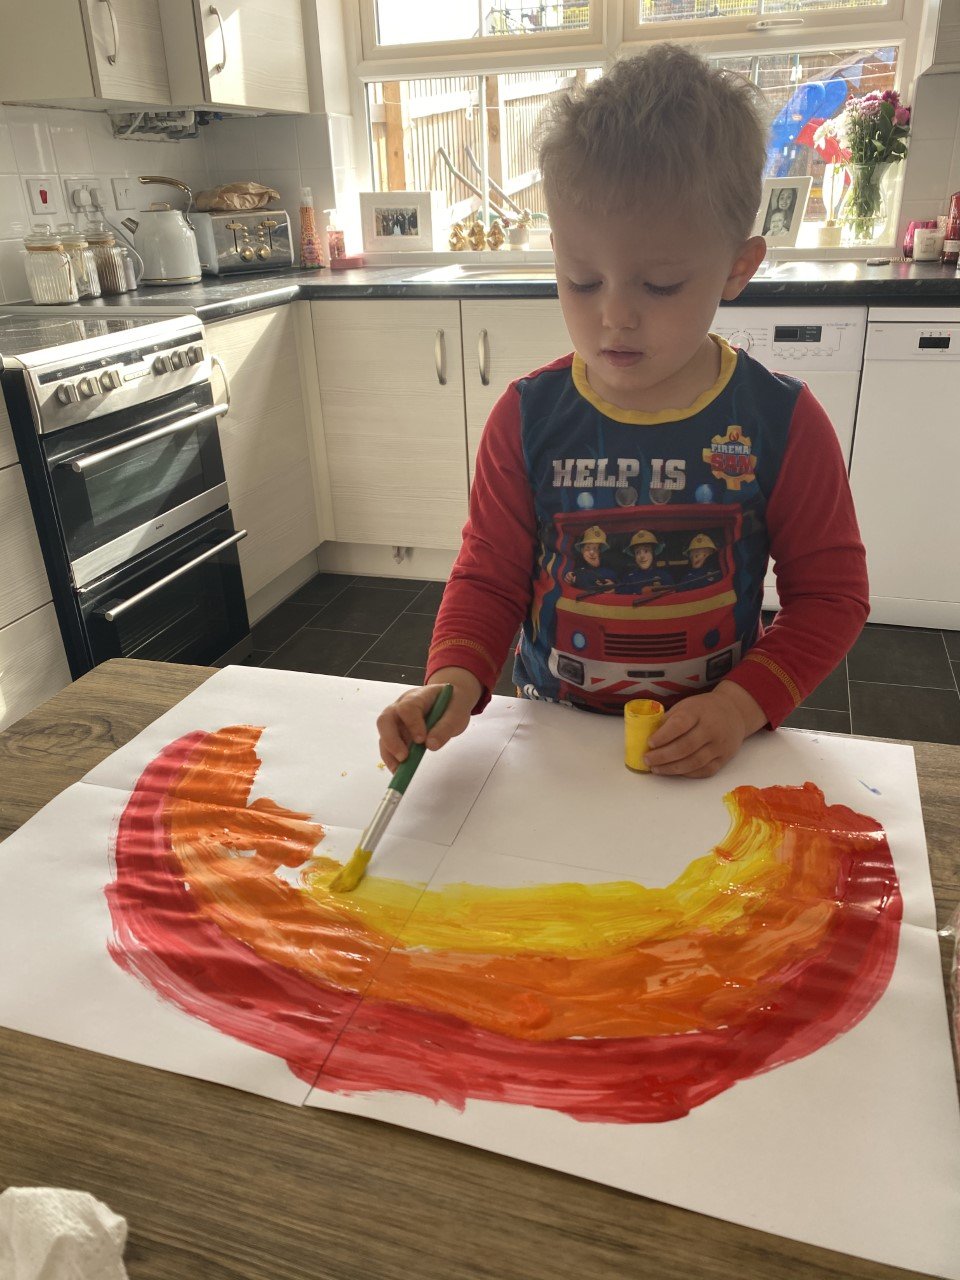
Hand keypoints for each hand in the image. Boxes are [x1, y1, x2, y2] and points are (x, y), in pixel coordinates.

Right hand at [376, 668, 481, 771]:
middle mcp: (401, 706)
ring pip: (383, 734)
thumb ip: (445, 727)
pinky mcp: (397, 732)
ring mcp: (396, 720)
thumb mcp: (457, 713)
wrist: (449, 701)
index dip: (412, 724)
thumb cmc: (452, 705)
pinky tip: (400, 770)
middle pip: (385, 719)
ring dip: (389, 753)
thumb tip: (431, 746)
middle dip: (391, 740)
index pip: (407, 707)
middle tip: (403, 757)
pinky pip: (388, 745)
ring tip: (399, 771)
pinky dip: (392, 758)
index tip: (421, 740)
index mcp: (417, 697)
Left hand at [643, 682, 765, 778]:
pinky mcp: (725, 758)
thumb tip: (646, 736)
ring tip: (656, 769)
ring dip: (672, 768)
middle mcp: (711, 728)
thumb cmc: (703, 709)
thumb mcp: (686, 706)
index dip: (663, 736)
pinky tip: (674, 772)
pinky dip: (687, 774)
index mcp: (698, 711)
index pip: (680, 724)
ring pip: (695, 762)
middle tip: (648, 760)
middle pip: (686, 747)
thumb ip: (669, 720)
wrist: (734, 712)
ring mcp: (720, 745)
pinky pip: (705, 770)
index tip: (649, 743)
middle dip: (663, 756)